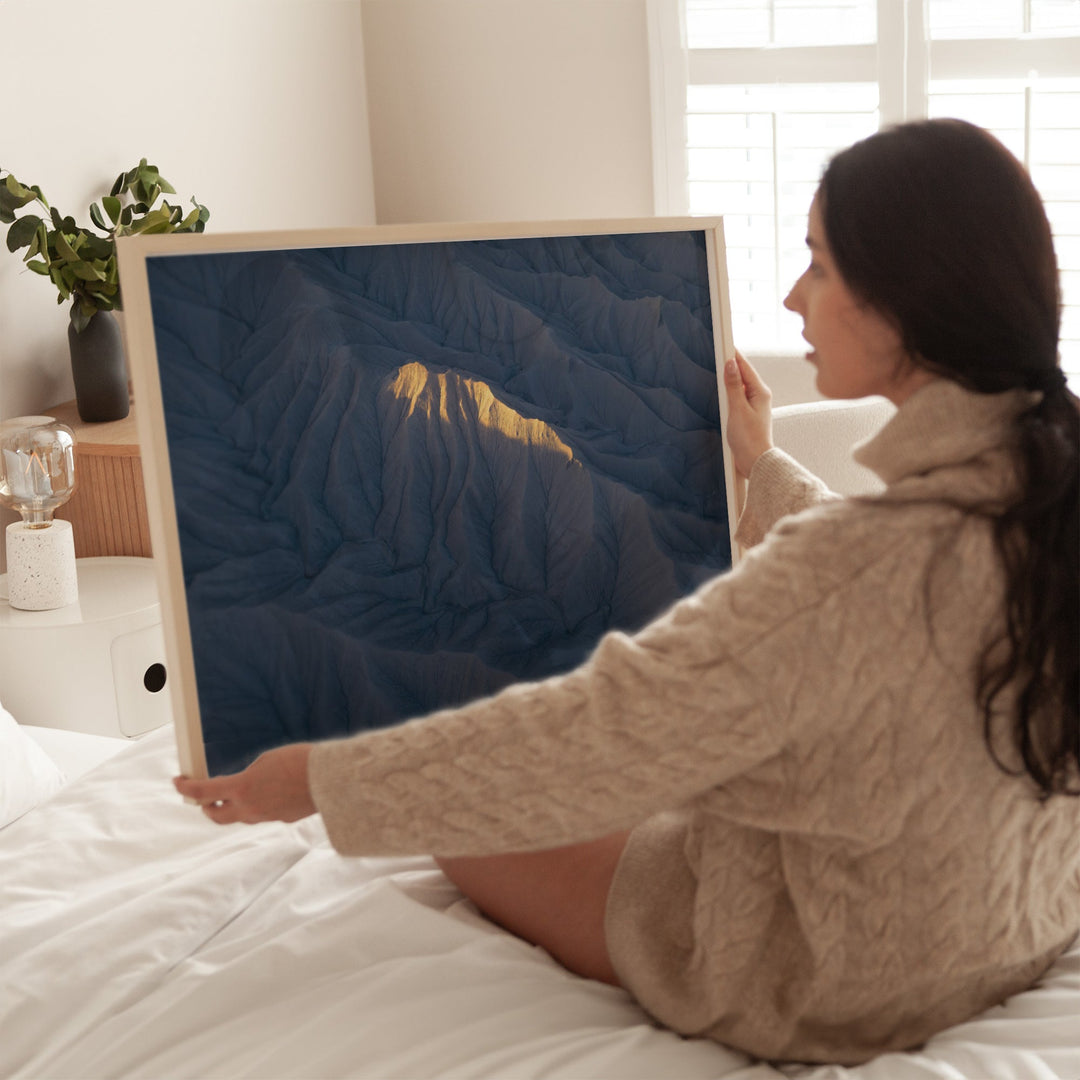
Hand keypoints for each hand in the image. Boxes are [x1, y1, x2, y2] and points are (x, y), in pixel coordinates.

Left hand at [174, 743, 316, 824]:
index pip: (203, 792)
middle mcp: (250, 809)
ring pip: (240, 816)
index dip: (186, 787)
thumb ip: (249, 775)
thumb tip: (245, 785)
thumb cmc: (299, 762)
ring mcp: (266, 817)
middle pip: (216, 816)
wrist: (330, 778)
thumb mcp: (266, 760)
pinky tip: (271, 792)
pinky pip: (263, 814)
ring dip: (234, 806)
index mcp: (242, 789)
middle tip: (205, 797)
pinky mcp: (283, 819)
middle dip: (206, 807)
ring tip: (239, 792)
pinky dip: (259, 805)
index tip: (178, 782)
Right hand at [723, 351, 772, 478]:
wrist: (755, 462)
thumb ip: (733, 386)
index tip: (723, 341)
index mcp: (760, 392)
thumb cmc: (749, 439)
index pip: (745, 366)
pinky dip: (728, 392)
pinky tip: (719, 391)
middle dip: (729, 364)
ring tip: (715, 368)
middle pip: (742, 374)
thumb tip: (731, 364)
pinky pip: (736, 397)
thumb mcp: (737, 409)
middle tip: (716, 351)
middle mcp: (759, 396)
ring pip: (738, 385)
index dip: (733, 354)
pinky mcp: (747, 414)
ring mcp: (753, 405)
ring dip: (727, 379)